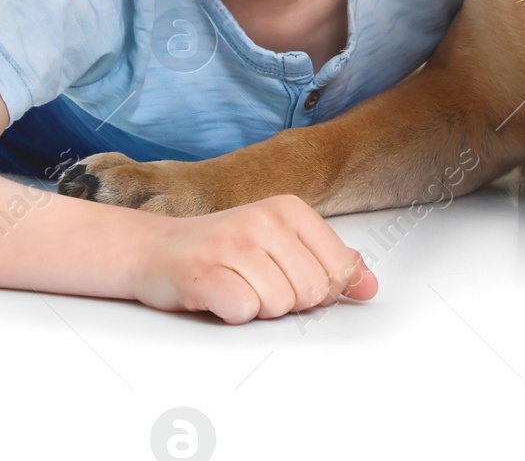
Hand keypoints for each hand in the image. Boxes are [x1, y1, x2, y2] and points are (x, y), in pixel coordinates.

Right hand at [133, 195, 377, 323]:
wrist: (155, 250)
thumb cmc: (223, 251)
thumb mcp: (283, 246)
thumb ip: (330, 264)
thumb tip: (369, 287)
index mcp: (290, 210)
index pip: (338, 271)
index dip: (317, 289)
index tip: (287, 277)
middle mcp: (263, 219)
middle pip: (311, 293)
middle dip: (286, 301)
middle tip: (254, 283)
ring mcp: (232, 243)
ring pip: (278, 306)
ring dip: (256, 308)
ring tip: (234, 285)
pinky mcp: (203, 272)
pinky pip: (243, 311)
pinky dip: (231, 313)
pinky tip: (216, 294)